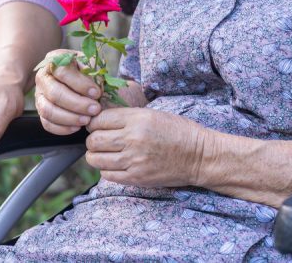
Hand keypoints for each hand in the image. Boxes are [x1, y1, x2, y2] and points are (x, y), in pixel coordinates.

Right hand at [34, 49, 102, 134]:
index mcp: (54, 60)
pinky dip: (62, 128)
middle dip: (77, 104)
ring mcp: (39, 95)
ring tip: (87, 120)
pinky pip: (47, 123)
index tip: (96, 93)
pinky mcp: (41, 111)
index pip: (63, 72)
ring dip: (69, 118)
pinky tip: (77, 127)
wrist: (77, 78)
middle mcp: (43, 77)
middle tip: (95, 109)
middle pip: (55, 93)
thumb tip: (96, 87)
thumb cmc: (85, 70)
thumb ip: (94, 72)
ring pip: (48, 110)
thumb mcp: (91, 64)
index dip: (80, 84)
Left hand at [85, 108, 207, 187]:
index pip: (99, 120)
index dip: (94, 122)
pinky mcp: (137, 178)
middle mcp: (133, 139)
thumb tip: (99, 120)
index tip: (97, 125)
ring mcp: (134, 160)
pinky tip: (115, 164)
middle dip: (92, 140)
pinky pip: (107, 175)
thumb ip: (126, 117)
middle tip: (99, 140)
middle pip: (94, 140)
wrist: (199, 155)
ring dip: (96, 156)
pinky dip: (106, 169)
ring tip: (105, 153)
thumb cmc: (177, 131)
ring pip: (96, 159)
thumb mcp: (152, 114)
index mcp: (137, 119)